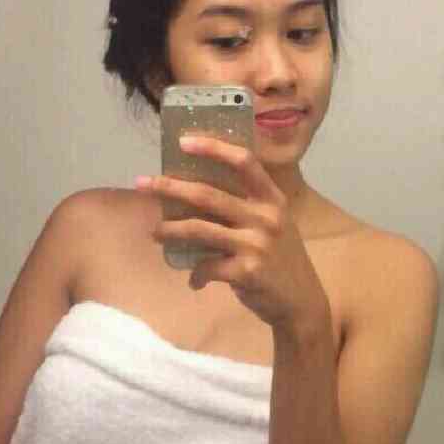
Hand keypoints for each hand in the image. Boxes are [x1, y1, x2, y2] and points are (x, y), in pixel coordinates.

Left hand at [138, 135, 330, 330]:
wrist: (300, 301)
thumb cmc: (280, 258)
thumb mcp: (273, 224)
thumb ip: (246, 207)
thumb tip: (195, 193)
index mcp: (272, 199)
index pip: (244, 162)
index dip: (213, 148)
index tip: (183, 141)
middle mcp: (266, 217)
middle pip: (208, 194)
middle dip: (170, 187)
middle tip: (142, 184)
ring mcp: (256, 244)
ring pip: (199, 229)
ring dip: (170, 230)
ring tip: (155, 232)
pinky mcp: (247, 271)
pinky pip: (207, 267)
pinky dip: (195, 274)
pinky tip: (194, 280)